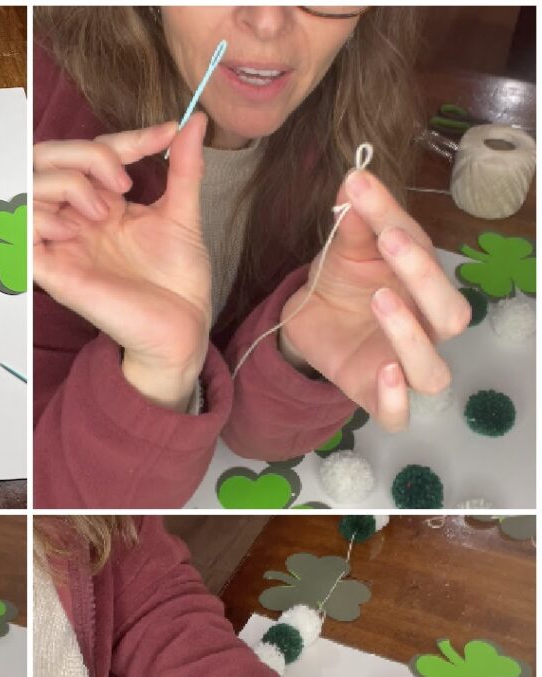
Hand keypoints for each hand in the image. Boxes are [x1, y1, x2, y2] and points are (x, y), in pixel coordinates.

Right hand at [34, 116, 211, 410]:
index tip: (167, 135)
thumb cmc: (177, 280)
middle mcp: (75, 218)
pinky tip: (75, 231)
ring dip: (66, 185)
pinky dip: (40, 218)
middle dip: (83, 154)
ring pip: (27, 188)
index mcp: (102, 203)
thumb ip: (185, 167)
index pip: (92, 152)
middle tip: (123, 181)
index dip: (125, 138)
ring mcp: (60, 243)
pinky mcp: (50, 272)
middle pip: (45, 159)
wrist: (182, 326)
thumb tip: (196, 120)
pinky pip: (18, 232)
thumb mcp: (183, 213)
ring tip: (104, 212)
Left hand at [278, 168, 470, 430]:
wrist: (309, 324)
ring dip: (411, 334)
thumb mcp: (341, 251)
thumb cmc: (341, 284)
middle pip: (449, 313)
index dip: (396, 220)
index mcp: (421, 284)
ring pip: (433, 368)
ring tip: (381, 299)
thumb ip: (352, 223)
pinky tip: (383, 372)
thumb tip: (354, 179)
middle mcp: (424, 327)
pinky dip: (395, 399)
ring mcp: (402, 365)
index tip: (361, 190)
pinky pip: (398, 414)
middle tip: (389, 240)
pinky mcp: (376, 396)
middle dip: (424, 277)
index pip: (424, 252)